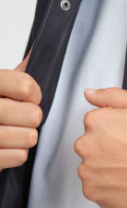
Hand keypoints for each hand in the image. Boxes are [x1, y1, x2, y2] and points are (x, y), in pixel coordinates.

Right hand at [0, 50, 42, 171]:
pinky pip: (20, 156)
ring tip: (10, 132)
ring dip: (24, 138)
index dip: (33, 95)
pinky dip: (15, 154)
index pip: (27, 86)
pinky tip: (4, 147)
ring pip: (30, 138)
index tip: (25, 97)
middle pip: (34, 115)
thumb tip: (41, 50)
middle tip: (17, 118)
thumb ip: (18, 72)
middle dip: (31, 119)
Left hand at [74, 87, 126, 207]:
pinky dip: (108, 189)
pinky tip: (126, 184)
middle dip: (107, 151)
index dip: (115, 132)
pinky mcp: (93, 192)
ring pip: (92, 169)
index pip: (96, 125)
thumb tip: (90, 94)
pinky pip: (96, 190)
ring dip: (106, 170)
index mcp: (95, 121)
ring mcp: (87, 171)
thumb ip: (112, 96)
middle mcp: (85, 145)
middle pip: (91, 147)